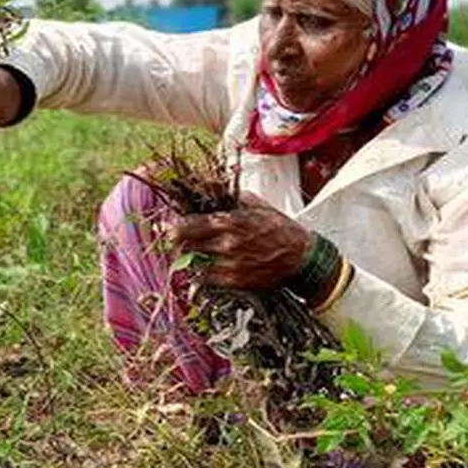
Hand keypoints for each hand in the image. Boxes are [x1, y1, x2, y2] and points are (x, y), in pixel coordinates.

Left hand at [167, 193, 310, 289]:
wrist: (300, 256)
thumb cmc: (277, 226)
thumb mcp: (254, 204)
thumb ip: (229, 197)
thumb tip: (208, 185)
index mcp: (229, 222)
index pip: (188, 226)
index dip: (173, 227)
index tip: (167, 227)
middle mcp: (226, 245)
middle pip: (186, 246)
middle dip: (176, 243)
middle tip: (172, 241)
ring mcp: (229, 265)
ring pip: (194, 263)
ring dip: (187, 258)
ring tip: (187, 253)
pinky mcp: (234, 282)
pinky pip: (207, 278)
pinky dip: (201, 273)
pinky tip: (203, 267)